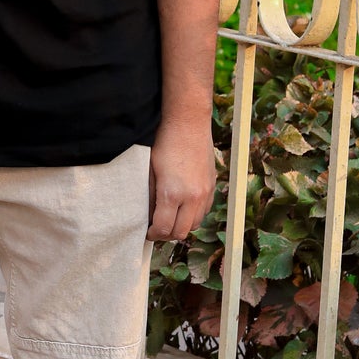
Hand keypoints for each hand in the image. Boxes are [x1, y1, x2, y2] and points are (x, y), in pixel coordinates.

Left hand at [147, 116, 216, 241]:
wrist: (188, 123)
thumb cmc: (164, 144)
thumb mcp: (150, 172)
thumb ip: (150, 197)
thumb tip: (147, 215)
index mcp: (172, 194)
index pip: (163, 228)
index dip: (153, 234)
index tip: (147, 232)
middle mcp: (192, 197)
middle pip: (181, 232)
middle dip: (166, 234)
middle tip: (156, 229)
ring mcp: (205, 192)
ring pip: (195, 224)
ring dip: (181, 226)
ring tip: (170, 219)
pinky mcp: (212, 186)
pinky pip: (204, 211)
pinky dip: (193, 215)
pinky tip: (183, 207)